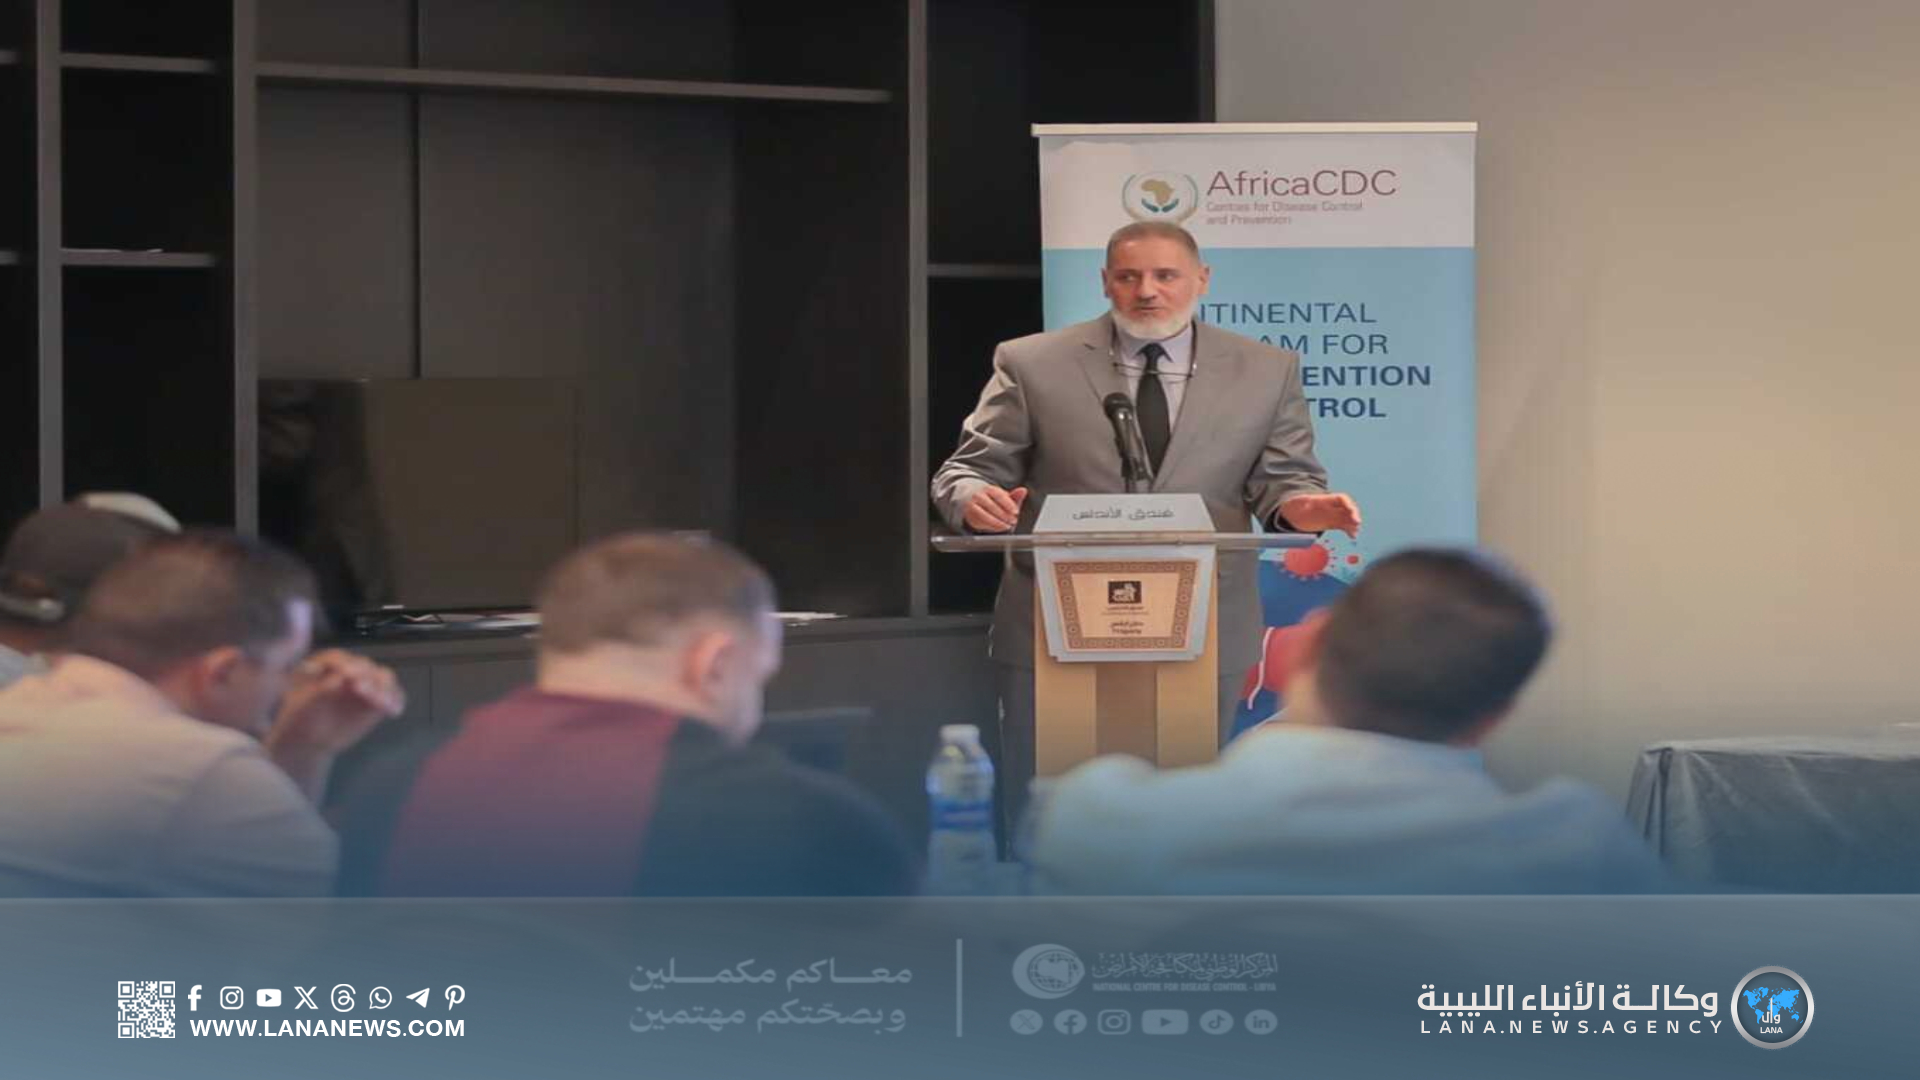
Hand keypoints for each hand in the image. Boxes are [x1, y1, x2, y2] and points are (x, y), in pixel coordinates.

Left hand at [265, 649, 405, 758]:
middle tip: (361, 688)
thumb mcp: (301, 704)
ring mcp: (365, 684)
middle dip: (365, 675)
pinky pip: (393, 696)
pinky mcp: (377, 700)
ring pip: (383, 677)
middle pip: (364, 665)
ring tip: (380, 703)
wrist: (306, 742)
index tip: (345, 675)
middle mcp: (348, 669)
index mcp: (324, 664)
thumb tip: (340, 679)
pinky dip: (395, 701)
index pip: (338, 658)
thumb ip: (319, 690)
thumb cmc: (298, 719)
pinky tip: (393, 711)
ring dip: (384, 688)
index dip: (343, 664)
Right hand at [963, 484, 1028, 532]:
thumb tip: (1023, 490)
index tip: (1016, 512)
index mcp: (989, 489)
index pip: (999, 495)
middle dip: (1004, 515)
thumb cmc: (992, 499)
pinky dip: (991, 526)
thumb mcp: (1004, 497)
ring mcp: (972, 506)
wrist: (973, 500)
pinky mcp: (970, 516)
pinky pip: (980, 522)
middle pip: (991, 506)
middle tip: (1013, 521)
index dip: (1008, 504)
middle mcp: (978, 496)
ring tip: (1007, 526)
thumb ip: (1014, 496)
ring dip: (997, 522)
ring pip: (984, 515)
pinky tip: (999, 528)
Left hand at [1277, 493, 1361, 536]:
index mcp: (1325, 500)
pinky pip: (1344, 526)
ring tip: (1355, 532)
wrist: (1297, 511)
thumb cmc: (1298, 505)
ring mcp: (1334, 514)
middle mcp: (1333, 507)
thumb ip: (1300, 504)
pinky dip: (1349, 530)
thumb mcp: (1297, 503)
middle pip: (1347, 508)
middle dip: (1353, 514)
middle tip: (1357, 523)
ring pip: (1348, 518)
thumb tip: (1301, 504)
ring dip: (1353, 523)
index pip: (1341, 498)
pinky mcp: (1334, 523)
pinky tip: (1352, 536)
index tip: (1351, 511)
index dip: (1348, 504)